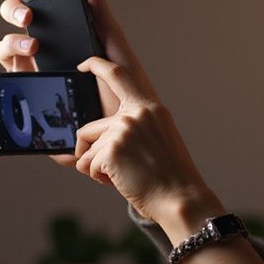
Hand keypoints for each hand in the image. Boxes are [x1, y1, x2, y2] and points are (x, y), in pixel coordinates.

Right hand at [0, 0, 158, 116]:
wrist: (122, 130)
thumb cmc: (124, 85)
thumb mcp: (111, 38)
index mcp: (65, 24)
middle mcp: (46, 42)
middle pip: (15, 14)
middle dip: (14, 8)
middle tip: (30, 17)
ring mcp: (35, 66)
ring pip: (6, 43)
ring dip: (12, 39)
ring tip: (33, 48)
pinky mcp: (29, 91)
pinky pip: (7, 73)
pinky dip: (10, 63)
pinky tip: (27, 64)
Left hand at [72, 56, 218, 227]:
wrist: (180, 198)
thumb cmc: (169, 176)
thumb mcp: (158, 138)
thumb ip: (134, 126)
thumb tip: (99, 134)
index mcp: (149, 108)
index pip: (117, 75)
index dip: (96, 65)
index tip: (83, 65)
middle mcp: (135, 114)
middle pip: (89, 128)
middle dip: (89, 152)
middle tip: (110, 169)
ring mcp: (122, 130)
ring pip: (86, 150)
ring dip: (96, 168)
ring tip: (122, 177)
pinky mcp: (111, 150)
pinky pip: (87, 164)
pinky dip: (98, 177)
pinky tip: (119, 182)